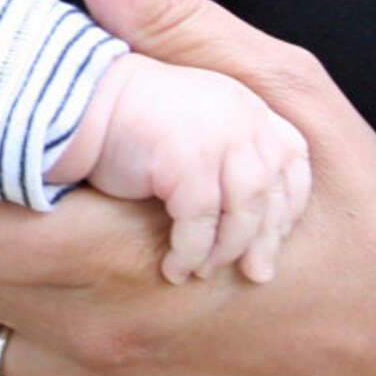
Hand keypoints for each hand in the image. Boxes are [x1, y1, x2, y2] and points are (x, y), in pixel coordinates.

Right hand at [48, 51, 310, 282]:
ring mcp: (217, 137)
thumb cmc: (134, 120)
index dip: (290, 201)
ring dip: (225, 250)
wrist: (82, 101)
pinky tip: (175, 267)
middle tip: (256, 274)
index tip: (276, 234)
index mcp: (248, 105)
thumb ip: (231, 153)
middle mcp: (242, 117)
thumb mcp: (196, 126)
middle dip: (265, 238)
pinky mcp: (185, 160)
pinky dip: (190, 251)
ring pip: (241, 213)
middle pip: (271, 191)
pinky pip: (200, 222)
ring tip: (203, 270)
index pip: (293, 157)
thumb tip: (256, 215)